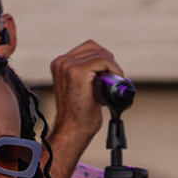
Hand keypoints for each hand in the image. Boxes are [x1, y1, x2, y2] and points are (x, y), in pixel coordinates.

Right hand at [48, 41, 124, 176]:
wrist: (73, 130)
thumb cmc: (80, 115)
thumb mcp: (83, 89)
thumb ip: (89, 76)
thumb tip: (108, 73)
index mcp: (60, 64)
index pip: (88, 48)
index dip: (104, 59)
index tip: (111, 75)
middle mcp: (61, 62)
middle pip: (94, 47)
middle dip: (109, 61)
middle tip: (115, 78)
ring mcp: (68, 66)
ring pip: (100, 53)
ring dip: (113, 66)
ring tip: (115, 81)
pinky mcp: (77, 72)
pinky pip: (103, 60)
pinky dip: (114, 69)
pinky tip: (116, 79)